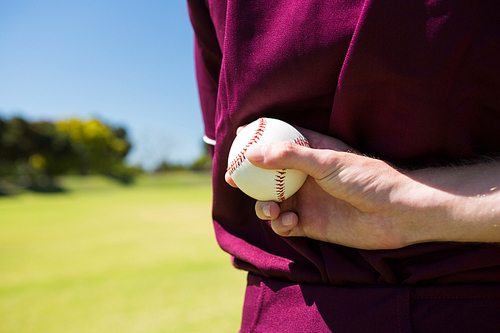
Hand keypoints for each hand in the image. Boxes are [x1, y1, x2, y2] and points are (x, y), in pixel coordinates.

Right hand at [226, 127, 499, 249]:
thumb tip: (253, 153)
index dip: (255, 141)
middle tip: (235, 180)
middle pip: (268, 175)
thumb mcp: (328, 162)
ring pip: (272, 201)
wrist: (397, 213)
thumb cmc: (368, 178)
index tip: (236, 143)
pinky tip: (291, 222)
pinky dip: (281, 224)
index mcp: (311, 152)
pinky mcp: (312, 224)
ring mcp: (308, 200)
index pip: (277, 141)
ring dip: (264, 205)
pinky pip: (285, 225)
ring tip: (271, 208)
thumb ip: (290, 157)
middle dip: (250, 179)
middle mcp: (305, 176)